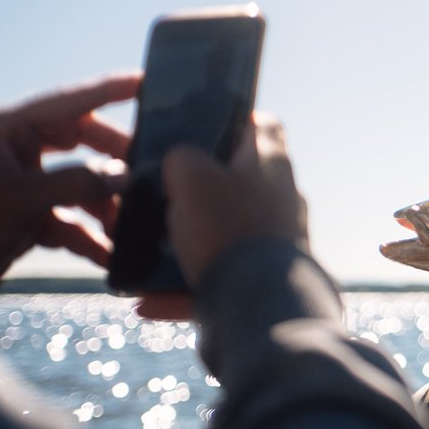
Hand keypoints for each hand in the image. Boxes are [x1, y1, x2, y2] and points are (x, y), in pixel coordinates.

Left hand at [0, 73, 140, 294]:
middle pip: (81, 141)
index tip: (148, 80)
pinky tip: (110, 254)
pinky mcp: (24, 216)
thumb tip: (125, 174)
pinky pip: (68, 217)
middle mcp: (12, 149)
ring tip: (132, 224)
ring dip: (105, 206)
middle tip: (151, 169)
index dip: (111, 89)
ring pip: (79, 183)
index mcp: (3, 128)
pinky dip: (88, 235)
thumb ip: (78, 182)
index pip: (69, 101)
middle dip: (114, 161)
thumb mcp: (21, 200)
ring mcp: (20, 183)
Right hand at [137, 112, 308, 320]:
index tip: (200, 130)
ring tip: (149, 253)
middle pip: (237, 182)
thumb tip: (180, 161)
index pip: (261, 125)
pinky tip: (146, 302)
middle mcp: (282, 199)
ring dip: (187, 243)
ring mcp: (277, 241)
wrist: (262, 307)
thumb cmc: (228, 229)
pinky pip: (218, 281)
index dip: (231, 121)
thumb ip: (182, 157)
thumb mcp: (191, 176)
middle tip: (163, 194)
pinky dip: (183, 290)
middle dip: (199, 191)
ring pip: (223, 234)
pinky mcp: (266, 281)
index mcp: (271, 163)